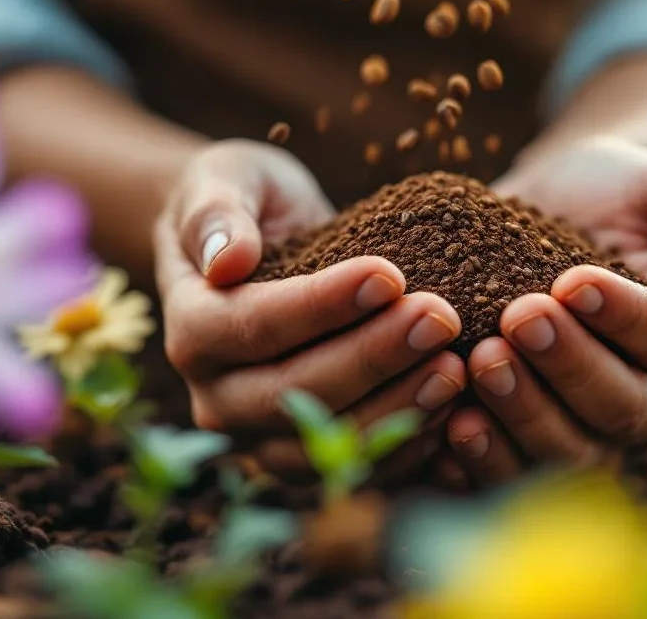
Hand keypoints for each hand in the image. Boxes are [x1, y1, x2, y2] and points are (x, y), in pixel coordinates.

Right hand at [153, 140, 465, 480]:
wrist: (254, 248)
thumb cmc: (244, 204)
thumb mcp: (223, 180)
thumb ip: (216, 211)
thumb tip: (226, 259)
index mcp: (191, 330)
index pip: (253, 327)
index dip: (322, 306)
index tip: (388, 275)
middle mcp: (216, 397)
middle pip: (295, 392)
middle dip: (374, 358)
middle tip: (440, 318)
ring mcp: (260, 437)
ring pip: (327, 442)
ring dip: (397, 410)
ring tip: (455, 366)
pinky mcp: (305, 456)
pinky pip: (356, 465)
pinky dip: (406, 443)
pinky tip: (454, 406)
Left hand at [444, 136, 646, 484]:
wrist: (548, 211)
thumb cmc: (616, 195)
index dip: (625, 318)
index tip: (573, 281)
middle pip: (622, 408)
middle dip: (568, 366)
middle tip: (517, 319)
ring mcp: (590, 432)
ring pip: (568, 450)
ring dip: (523, 412)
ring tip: (479, 360)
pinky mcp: (529, 444)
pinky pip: (512, 470)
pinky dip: (482, 456)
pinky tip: (448, 421)